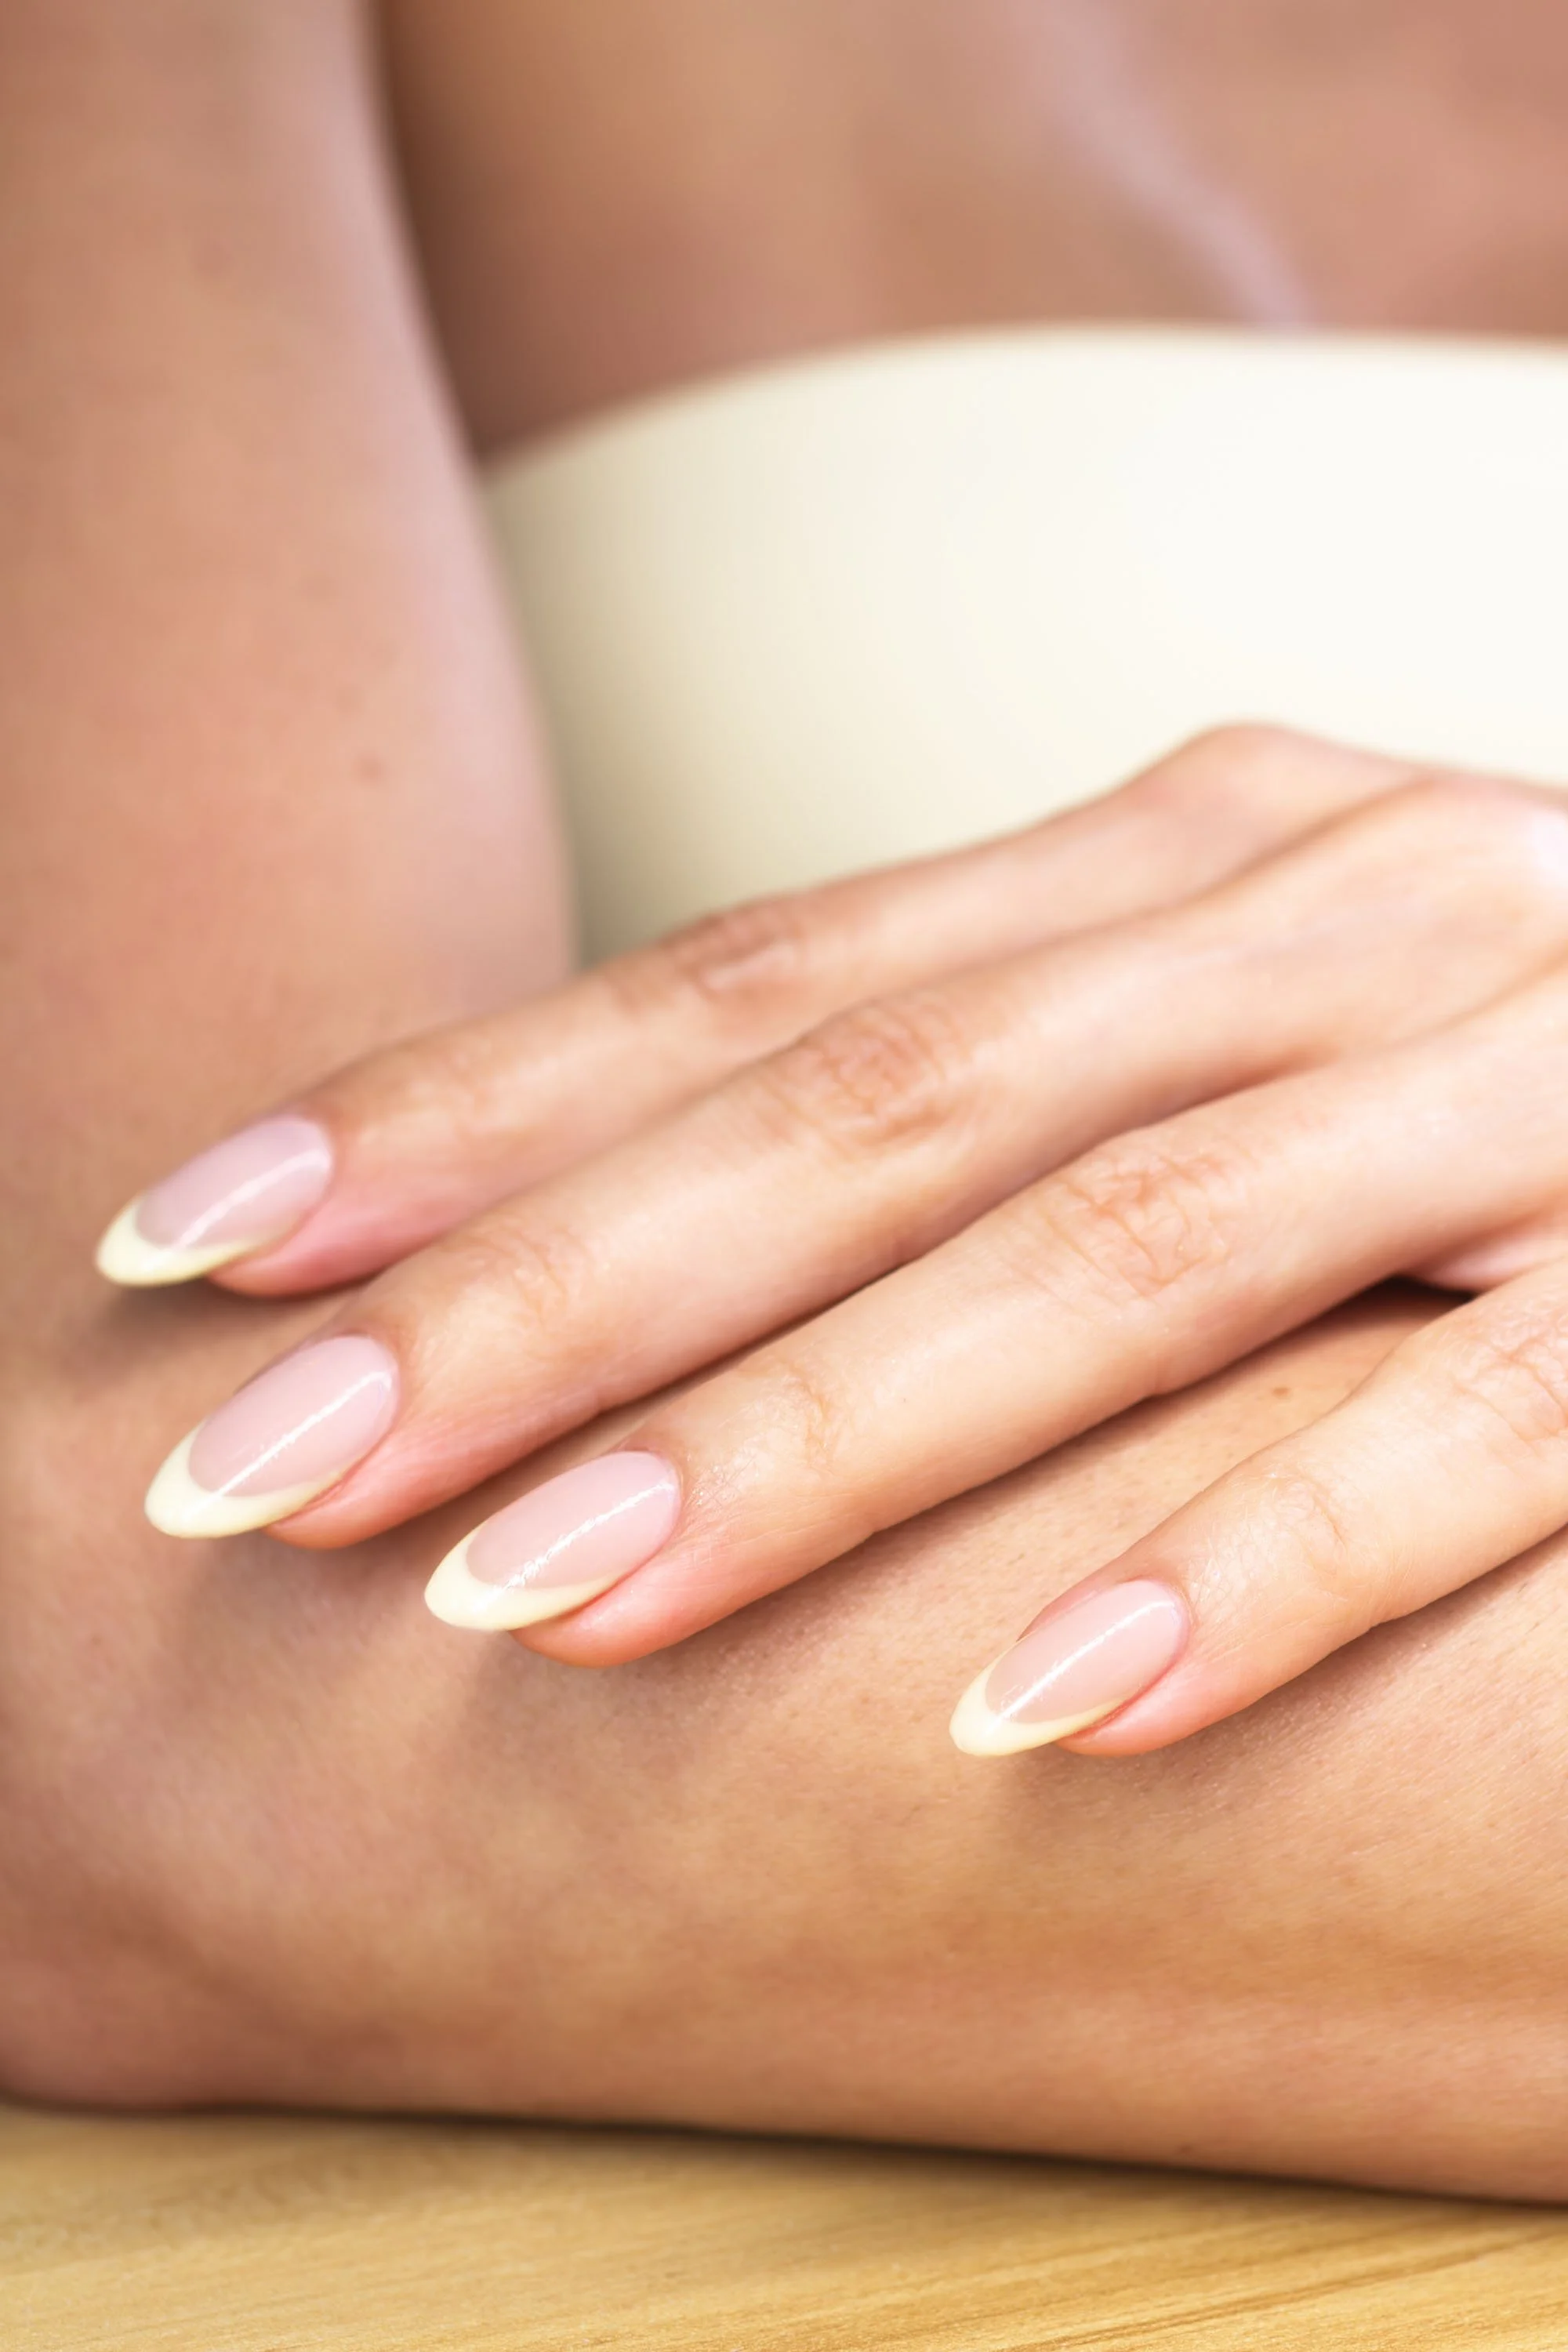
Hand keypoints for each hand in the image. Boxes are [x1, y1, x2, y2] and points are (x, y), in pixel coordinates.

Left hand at [102, 727, 1567, 1756]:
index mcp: (1184, 854)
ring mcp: (1519, 1067)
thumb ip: (982, 1095)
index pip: (759, 976)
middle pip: (871, 1106)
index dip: (468, 1106)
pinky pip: (1456, 1420)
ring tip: (540, 1605)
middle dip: (549, 1292)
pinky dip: (1241, 1565)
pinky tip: (1028, 1711)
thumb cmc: (1489, 1075)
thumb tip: (626, 1233)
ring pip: (1109, 1254)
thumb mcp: (1219, 1027)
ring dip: (813, 1437)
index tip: (207, 1242)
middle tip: (275, 1459)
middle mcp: (1329, 908)